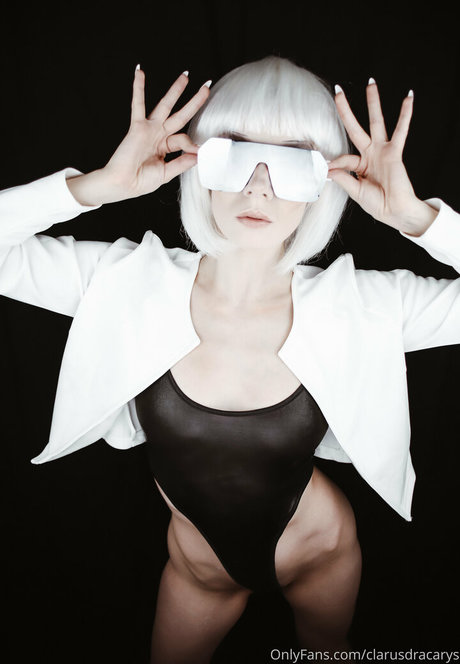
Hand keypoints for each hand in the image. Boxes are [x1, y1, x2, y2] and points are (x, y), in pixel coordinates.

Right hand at [67, 67, 209, 205]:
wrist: (123, 184)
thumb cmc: (140, 181)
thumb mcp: (166, 174)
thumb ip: (182, 163)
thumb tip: (198, 154)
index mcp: (165, 147)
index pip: (184, 139)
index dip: (192, 144)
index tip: (197, 151)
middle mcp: (158, 135)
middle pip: (181, 115)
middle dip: (194, 102)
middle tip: (206, 88)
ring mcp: (149, 129)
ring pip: (165, 105)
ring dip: (175, 90)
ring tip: (185, 76)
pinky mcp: (138, 127)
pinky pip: (138, 104)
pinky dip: (138, 88)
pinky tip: (140, 72)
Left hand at [327, 80, 436, 234]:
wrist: (395, 211)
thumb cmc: (378, 204)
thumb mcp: (356, 192)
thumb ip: (343, 179)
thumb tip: (328, 169)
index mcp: (359, 166)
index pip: (343, 158)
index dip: (335, 163)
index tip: (327, 169)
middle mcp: (370, 155)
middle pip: (355, 127)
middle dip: (346, 110)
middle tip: (337, 91)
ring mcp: (382, 151)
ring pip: (376, 122)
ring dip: (373, 102)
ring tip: (371, 83)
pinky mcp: (394, 152)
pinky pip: (401, 130)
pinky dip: (405, 114)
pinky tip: (408, 98)